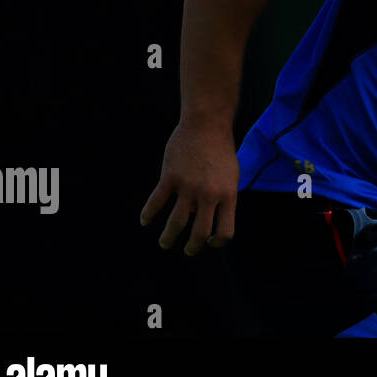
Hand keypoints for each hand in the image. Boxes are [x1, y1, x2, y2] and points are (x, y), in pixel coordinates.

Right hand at [140, 118, 238, 254]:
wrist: (208, 124)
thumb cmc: (221, 150)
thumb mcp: (231, 175)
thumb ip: (222, 197)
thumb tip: (208, 218)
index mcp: (228, 195)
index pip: (225, 231)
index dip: (217, 242)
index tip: (209, 242)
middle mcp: (209, 195)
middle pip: (199, 233)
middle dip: (192, 247)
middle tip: (188, 251)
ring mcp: (188, 187)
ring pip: (176, 223)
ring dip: (169, 237)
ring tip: (165, 243)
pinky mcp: (170, 178)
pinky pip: (156, 202)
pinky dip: (148, 214)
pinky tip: (145, 220)